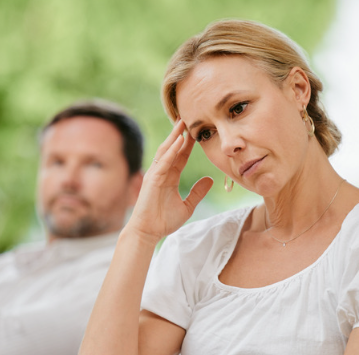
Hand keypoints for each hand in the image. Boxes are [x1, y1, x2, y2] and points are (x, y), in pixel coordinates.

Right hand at [126, 120, 212, 241]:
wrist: (149, 232)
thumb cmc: (164, 221)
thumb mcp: (188, 206)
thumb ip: (198, 192)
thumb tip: (210, 180)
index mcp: (170, 177)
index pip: (181, 156)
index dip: (189, 144)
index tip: (197, 131)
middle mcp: (162, 172)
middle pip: (172, 149)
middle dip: (180, 134)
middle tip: (188, 118)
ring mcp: (156, 174)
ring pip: (166, 151)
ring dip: (174, 137)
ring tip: (182, 123)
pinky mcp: (152, 179)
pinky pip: (163, 162)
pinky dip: (171, 151)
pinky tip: (178, 141)